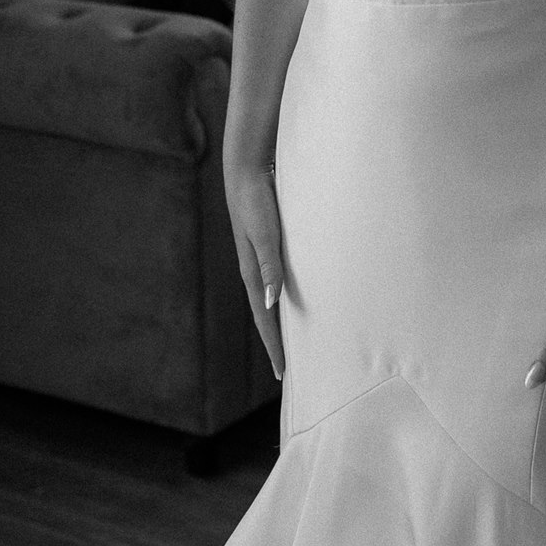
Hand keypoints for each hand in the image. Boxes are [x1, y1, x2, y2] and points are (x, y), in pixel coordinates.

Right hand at [225, 161, 284, 381]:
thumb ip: (270, 265)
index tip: (282, 373)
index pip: (265, 319)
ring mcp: (263, 259)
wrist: (248, 172)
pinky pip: (280, 280)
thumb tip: (272, 303)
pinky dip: (287, 297)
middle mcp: (257, 271)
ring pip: (274, 299)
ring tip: (297, 341)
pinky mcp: (271, 245)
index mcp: (253, 274)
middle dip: (278, 342)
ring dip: (283, 321)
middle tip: (289, 369)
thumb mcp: (264, 234)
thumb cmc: (257, 202)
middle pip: (268, 315)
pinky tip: (297, 297)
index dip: (274, 346)